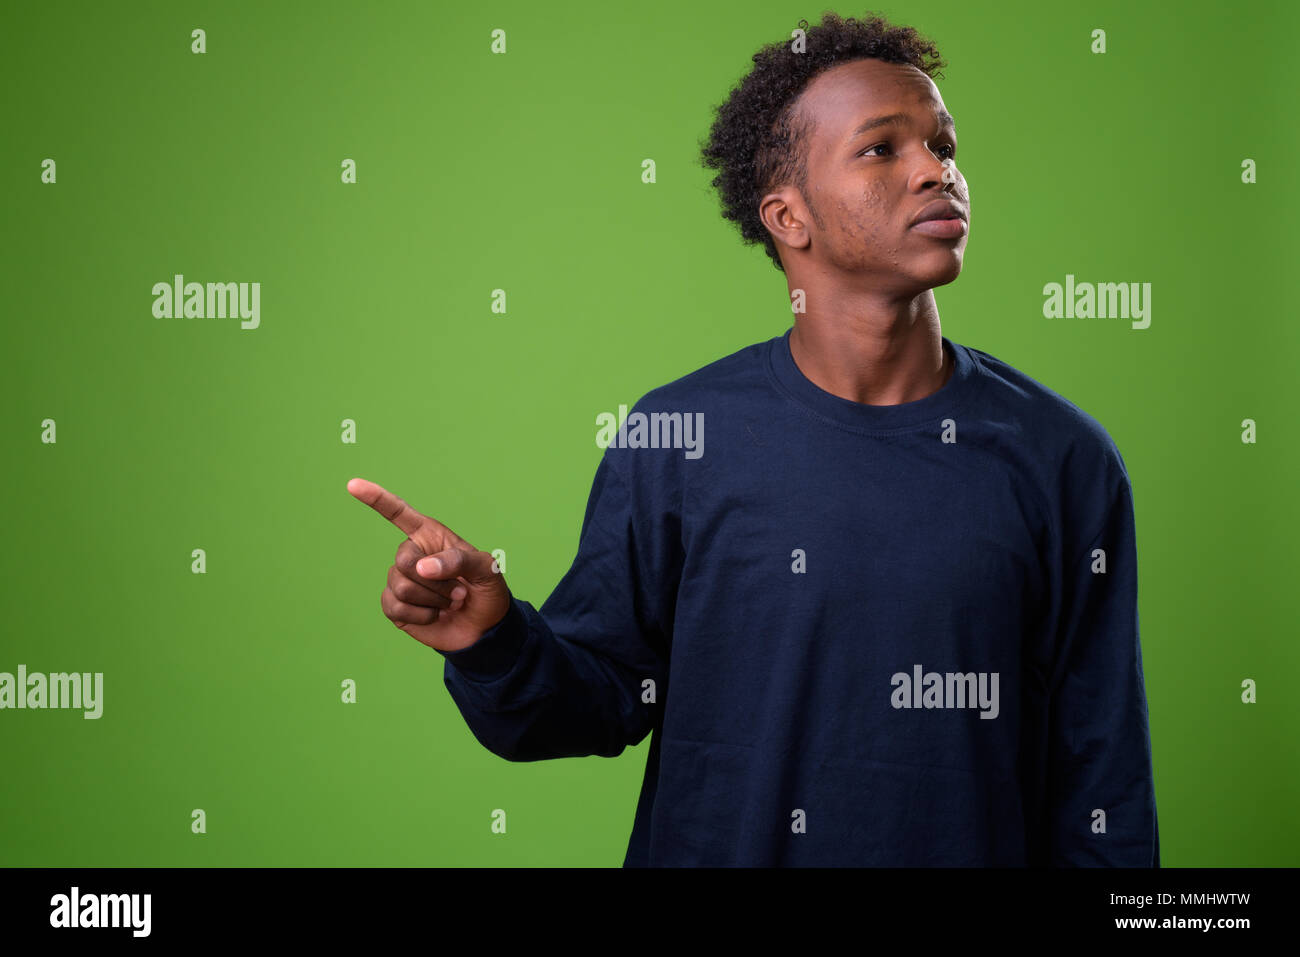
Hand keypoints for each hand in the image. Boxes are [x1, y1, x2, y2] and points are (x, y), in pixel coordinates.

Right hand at [347, 477, 512, 651]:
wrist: (484, 627)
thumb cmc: (486, 591)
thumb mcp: (486, 569)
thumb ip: (458, 560)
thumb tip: (422, 567)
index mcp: (430, 536)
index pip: (399, 513)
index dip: (376, 498)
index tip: (353, 484)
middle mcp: (412, 555)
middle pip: (403, 560)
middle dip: (435, 581)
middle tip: (460, 592)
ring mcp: (401, 581)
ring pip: (401, 586)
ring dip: (433, 599)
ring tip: (451, 603)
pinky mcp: (395, 607)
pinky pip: (395, 607)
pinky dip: (421, 615)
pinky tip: (435, 615)